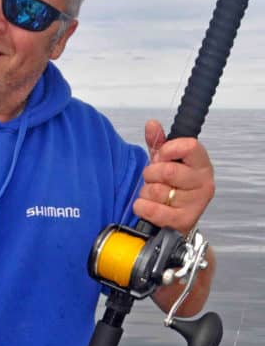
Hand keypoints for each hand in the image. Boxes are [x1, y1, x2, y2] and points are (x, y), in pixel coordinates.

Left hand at [133, 119, 214, 233]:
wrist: (177, 219)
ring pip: (157, 191)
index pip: (189, 146)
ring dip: (146, 192)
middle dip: (151, 173)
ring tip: (152, 194)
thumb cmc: (173, 187)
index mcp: (202, 164)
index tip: (161, 156)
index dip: (168, 150)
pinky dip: (142, 206)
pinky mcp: (184, 221)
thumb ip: (159, 143)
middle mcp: (204, 183)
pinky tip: (145, 206)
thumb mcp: (167, 162)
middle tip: (153, 178)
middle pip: (167, 171)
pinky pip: (153, 210)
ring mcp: (196, 203)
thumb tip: (151, 124)